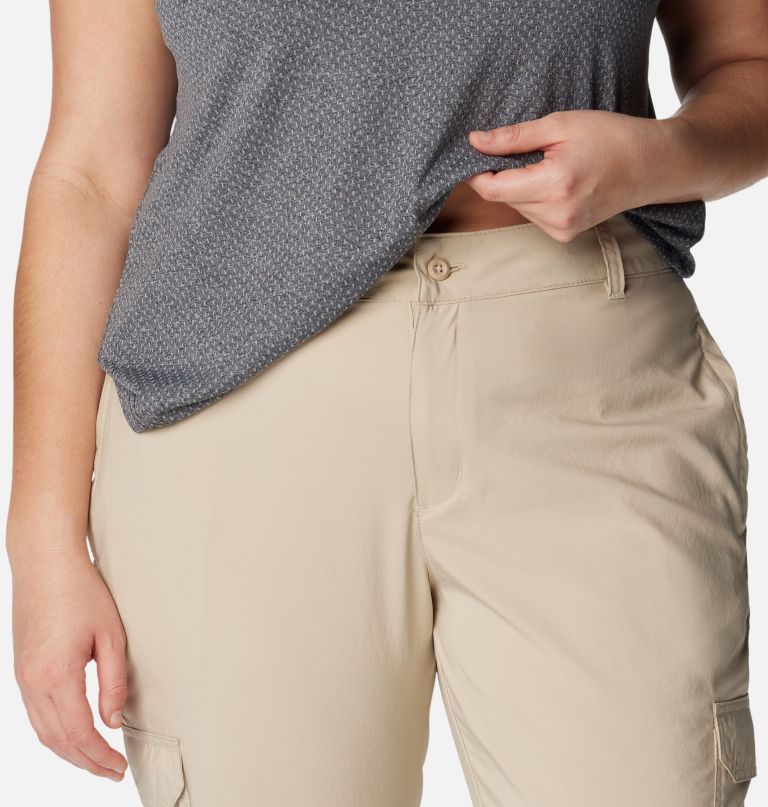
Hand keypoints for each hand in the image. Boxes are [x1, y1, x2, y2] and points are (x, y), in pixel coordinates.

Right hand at [11, 546, 128, 780]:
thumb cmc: (82, 592)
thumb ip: (114, 682)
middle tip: (113, 773)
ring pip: (43, 732)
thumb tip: (113, 722)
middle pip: (57, 741)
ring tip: (96, 761)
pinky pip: (35, 715)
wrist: (45, 564)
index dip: (100, 757)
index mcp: (57, 675)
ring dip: (70, 752)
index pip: (79, 734)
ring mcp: (22, 677)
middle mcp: (32, 683)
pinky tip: (74, 735)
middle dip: (86, 763)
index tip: (119, 767)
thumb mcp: (111, 636)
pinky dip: (55, 733)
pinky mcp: (22, 669)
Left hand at [466, 110, 671, 241]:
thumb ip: (514, 137)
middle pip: (502, 197)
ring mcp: (561, 230)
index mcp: (554, 185)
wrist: (651, 165)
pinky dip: (534, 198)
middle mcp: (556, 215)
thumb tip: (474, 141)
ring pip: (516, 207)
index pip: (492, 188)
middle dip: (503, 174)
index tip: (475, 152)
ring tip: (549, 165)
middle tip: (527, 150)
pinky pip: (532, 215)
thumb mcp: (561, 125)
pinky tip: (557, 182)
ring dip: (519, 186)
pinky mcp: (564, 235)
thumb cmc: (610, 137)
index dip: (476, 172)